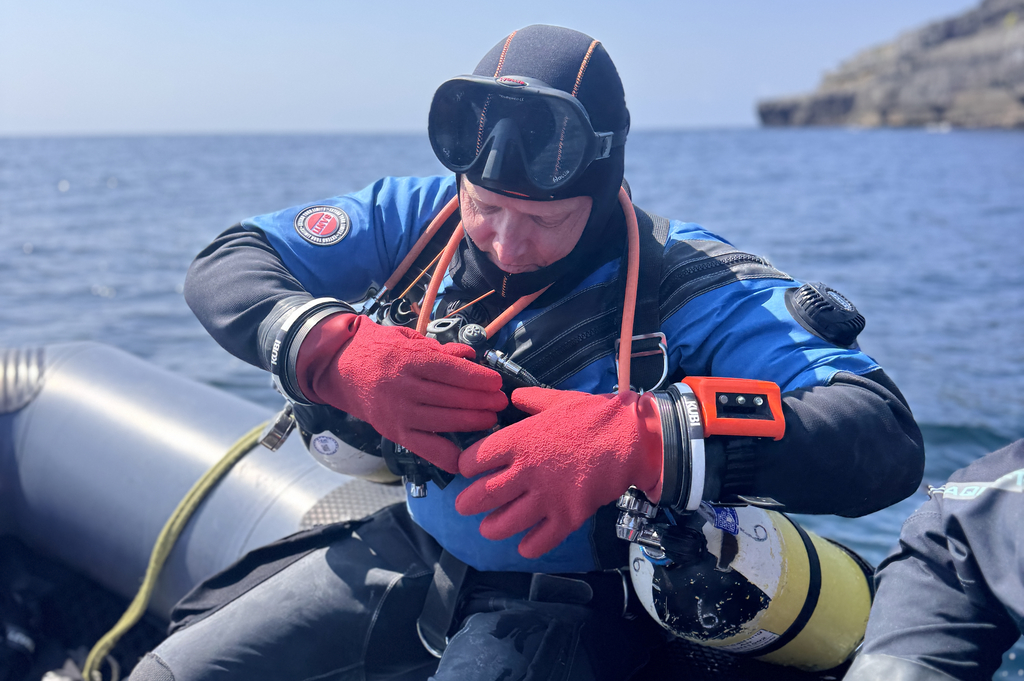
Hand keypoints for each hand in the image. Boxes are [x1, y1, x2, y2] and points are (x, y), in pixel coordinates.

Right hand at [296, 313, 507, 472]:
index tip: (496, 382)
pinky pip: (426, 448)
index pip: (451, 372)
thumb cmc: (378, 349)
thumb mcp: (408, 338)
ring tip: (491, 419)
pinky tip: (466, 457)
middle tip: (500, 402)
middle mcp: (403, 388)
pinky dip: (447, 456)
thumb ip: (440, 348)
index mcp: (408, 360)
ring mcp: (398, 413)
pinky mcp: (394, 433)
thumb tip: (471, 354)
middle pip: (452, 397)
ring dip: (472, 422)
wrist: (339, 367)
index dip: (478, 379)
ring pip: (444, 421)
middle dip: (482, 401)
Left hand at [456, 387, 662, 558]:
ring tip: (488, 527)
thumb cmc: (593, 416)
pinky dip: (528, 546)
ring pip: (504, 523)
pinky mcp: (568, 516)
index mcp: (519, 440)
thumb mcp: (557, 400)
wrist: (631, 437)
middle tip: (465, 505)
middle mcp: (526, 470)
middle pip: (481, 495)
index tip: (469, 470)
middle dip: (467, 503)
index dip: (466, 466)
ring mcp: (547, 496)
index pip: (473, 460)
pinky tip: (525, 544)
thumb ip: (531, 401)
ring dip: (491, 527)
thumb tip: (515, 397)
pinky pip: (539, 541)